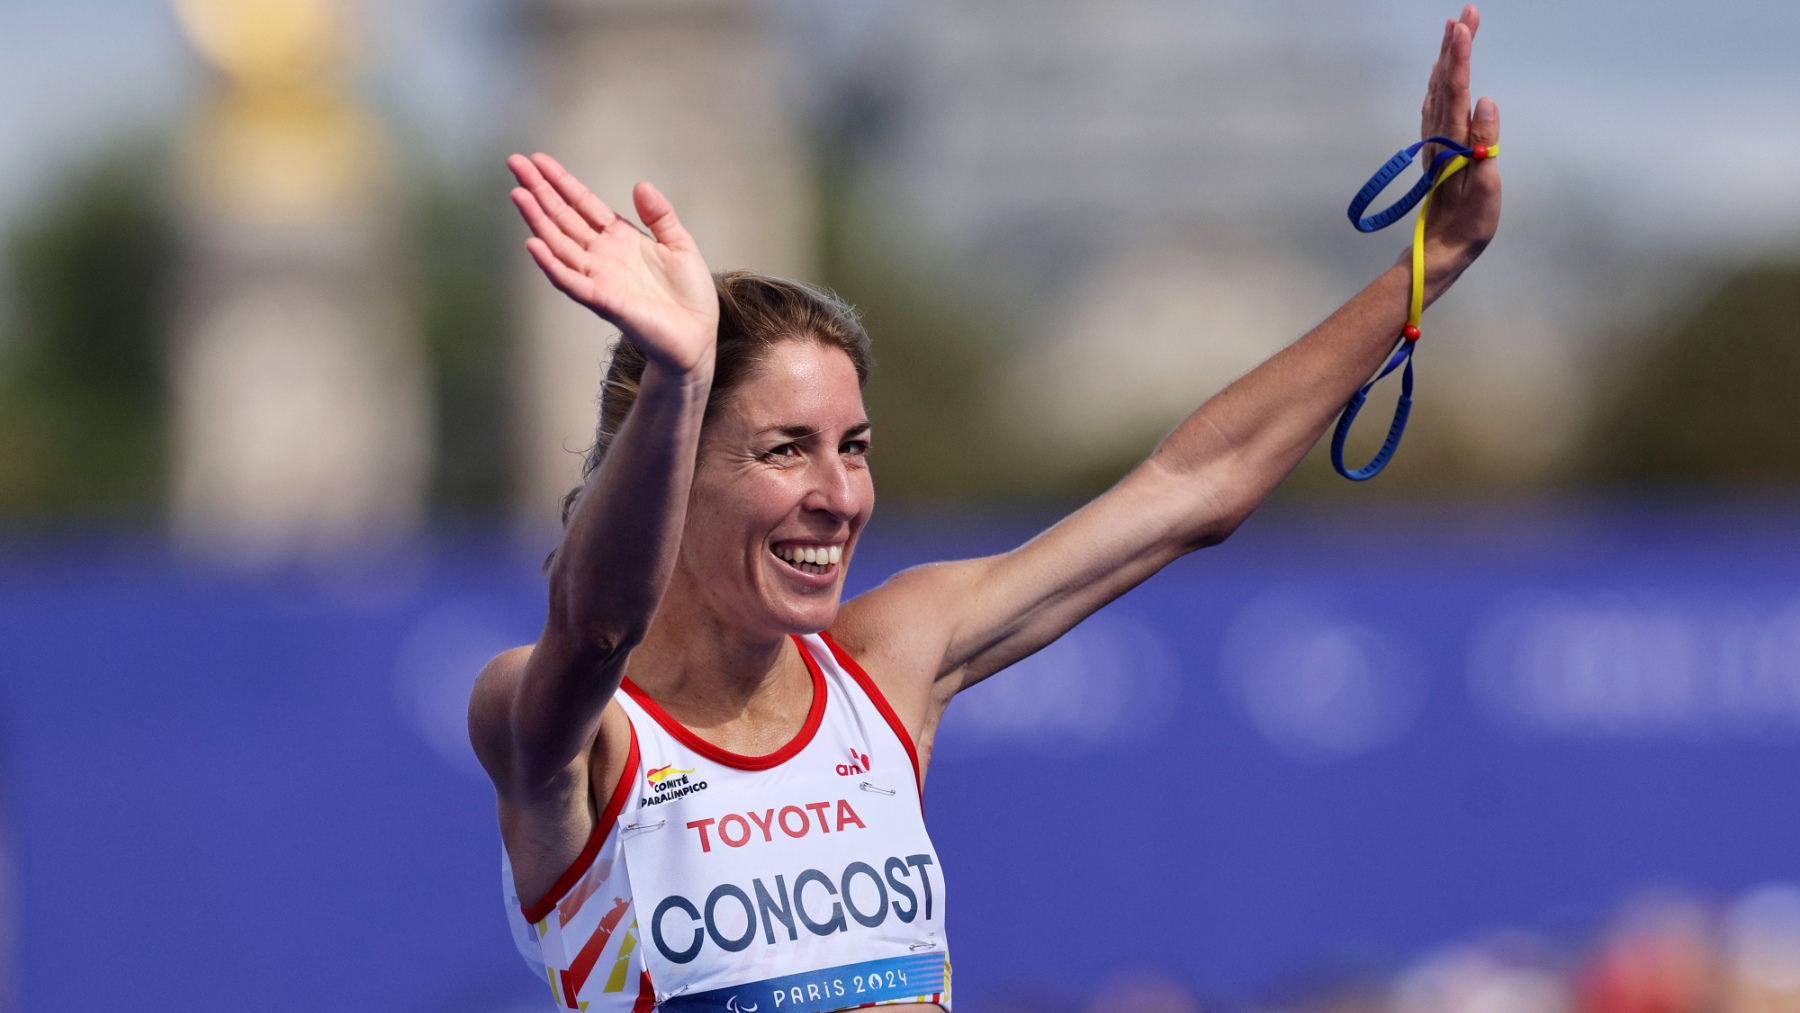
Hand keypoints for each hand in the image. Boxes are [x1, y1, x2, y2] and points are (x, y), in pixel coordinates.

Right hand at [508, 153, 718, 375]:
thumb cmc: (689, 295)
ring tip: (518, 194)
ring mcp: (600, 278)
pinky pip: (572, 282)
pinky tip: (534, 245)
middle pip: (564, 218)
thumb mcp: (680, 244)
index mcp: (620, 238)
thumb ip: (660, 216)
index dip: (561, 182)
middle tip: (514, 162)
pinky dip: (552, 265)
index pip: (582, 204)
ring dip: (538, 220)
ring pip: (560, 244)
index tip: (537, 160)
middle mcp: (602, 256)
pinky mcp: (604, 302)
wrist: (698, 336)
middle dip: (539, 191)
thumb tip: (640, 185)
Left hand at [1414, 5, 1500, 290]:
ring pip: (1438, 90)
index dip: (1459, 55)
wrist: (1443, 247)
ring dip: (1446, 58)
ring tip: (1455, 29)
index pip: (1456, 89)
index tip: (1463, 23)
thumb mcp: (1485, 186)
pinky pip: (1436, 105)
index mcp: (1453, 141)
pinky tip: (1440, 73)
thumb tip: (1486, 100)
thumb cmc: (1469, 222)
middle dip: (1455, 45)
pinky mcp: (1438, 148)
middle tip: (1467, 10)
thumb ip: (1485, 142)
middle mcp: (1439, 136)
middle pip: (1446, 81)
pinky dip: (1439, 81)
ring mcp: (1436, 141)